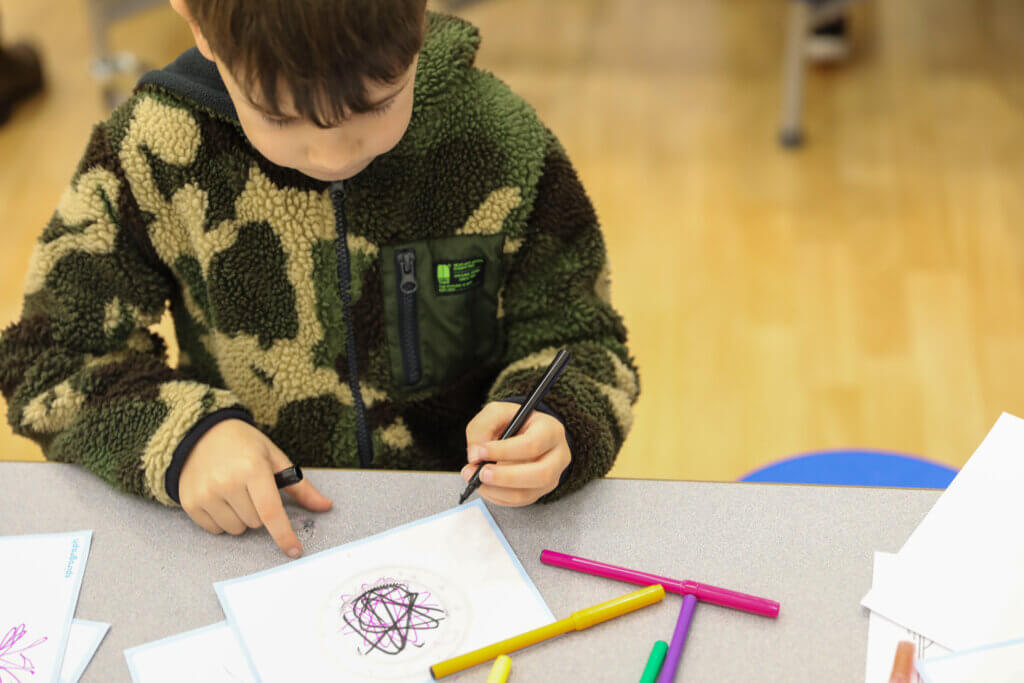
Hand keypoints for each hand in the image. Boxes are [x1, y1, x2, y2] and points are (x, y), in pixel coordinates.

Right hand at [178, 419, 332, 556]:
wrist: (200, 433)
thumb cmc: (243, 446)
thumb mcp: (274, 457)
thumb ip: (300, 486)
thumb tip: (325, 506)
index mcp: (252, 468)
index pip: (271, 511)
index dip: (284, 535)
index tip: (295, 551)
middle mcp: (227, 482)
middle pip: (255, 523)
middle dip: (259, 512)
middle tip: (251, 489)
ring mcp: (206, 494)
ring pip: (236, 529)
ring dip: (241, 518)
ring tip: (234, 492)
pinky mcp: (190, 503)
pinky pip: (215, 530)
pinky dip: (222, 520)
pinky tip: (219, 497)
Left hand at [462, 402, 570, 505]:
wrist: (524, 434)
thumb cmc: (514, 422)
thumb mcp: (497, 413)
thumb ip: (482, 427)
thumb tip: (474, 456)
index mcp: (551, 431)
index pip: (532, 444)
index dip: (504, 451)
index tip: (481, 452)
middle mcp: (558, 456)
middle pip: (540, 474)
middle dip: (505, 477)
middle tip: (481, 473)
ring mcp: (551, 477)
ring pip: (527, 493)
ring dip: (496, 490)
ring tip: (476, 479)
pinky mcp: (539, 492)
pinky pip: (517, 501)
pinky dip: (496, 496)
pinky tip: (484, 486)